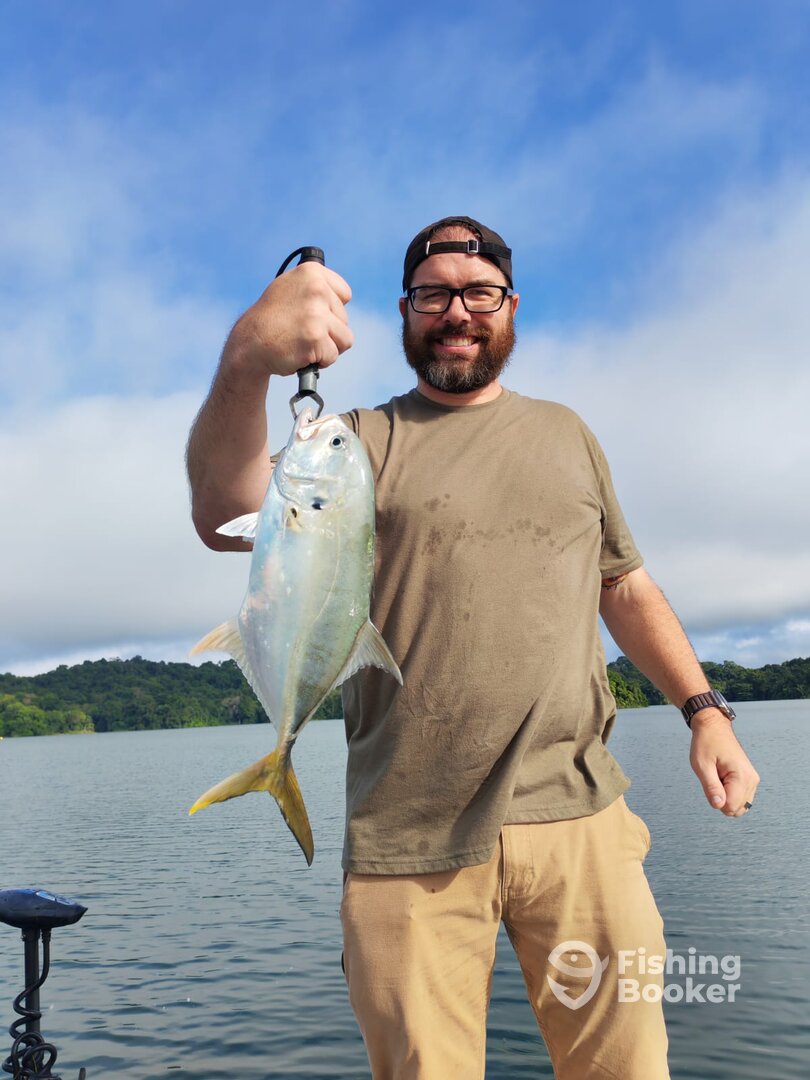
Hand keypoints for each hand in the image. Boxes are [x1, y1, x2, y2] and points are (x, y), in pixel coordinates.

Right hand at [227, 263, 353, 378]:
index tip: (311, 312)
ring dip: (327, 346)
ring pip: (345, 339)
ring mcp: (316, 313)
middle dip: (328, 330)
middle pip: (344, 319)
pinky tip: (300, 352)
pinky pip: (333, 355)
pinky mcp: (316, 337)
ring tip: (303, 341)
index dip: (331, 309)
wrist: (250, 343)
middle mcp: (316, 288)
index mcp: (311, 272)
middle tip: (301, 330)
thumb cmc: (272, 320)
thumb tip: (343, 296)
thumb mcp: (290, 288)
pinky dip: (320, 361)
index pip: (345, 294)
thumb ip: (314, 287)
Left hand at [689, 710, 759, 816]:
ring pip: (739, 806)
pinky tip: (722, 777)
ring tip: (718, 776)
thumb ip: (711, 788)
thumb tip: (718, 806)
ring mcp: (752, 780)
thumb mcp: (702, 765)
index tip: (711, 782)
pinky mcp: (750, 779)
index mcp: (742, 776)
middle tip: (714, 779)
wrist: (714, 727)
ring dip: (725, 796)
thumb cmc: (706, 743)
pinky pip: (740, 798)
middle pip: (736, 809)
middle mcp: (752, 780)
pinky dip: (729, 793)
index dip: (716, 799)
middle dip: (721, 799)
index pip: (730, 807)